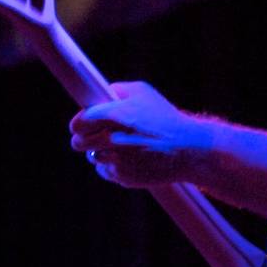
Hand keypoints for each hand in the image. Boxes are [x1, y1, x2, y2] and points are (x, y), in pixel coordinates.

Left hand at [69, 81, 211, 187]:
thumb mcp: (144, 93)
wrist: (188, 150)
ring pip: (93, 158)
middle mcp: (112, 139)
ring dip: (100, 153)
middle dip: (82, 139)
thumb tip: (99, 96)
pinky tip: (128, 160)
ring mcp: (117, 160)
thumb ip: (117, 90)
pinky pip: (106, 172)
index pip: (79, 122)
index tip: (80, 125)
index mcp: (114, 115)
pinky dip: (112, 166)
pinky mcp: (124, 177)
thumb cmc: (166, 118)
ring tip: (117, 148)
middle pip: (78, 143)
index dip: (78, 124)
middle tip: (91, 138)